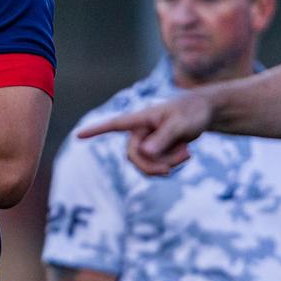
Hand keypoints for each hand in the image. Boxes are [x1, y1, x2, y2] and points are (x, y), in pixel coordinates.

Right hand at [77, 92, 211, 175]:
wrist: (203, 113)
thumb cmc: (191, 113)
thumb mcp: (180, 125)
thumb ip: (162, 138)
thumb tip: (143, 153)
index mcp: (140, 119)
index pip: (113, 125)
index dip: (95, 130)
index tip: (78, 135)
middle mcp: (139, 132)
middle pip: (134, 157)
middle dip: (154, 165)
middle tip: (176, 165)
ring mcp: (147, 142)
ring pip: (146, 165)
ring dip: (167, 164)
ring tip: (187, 152)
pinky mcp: (155, 151)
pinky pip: (156, 167)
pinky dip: (171, 165)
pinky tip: (185, 154)